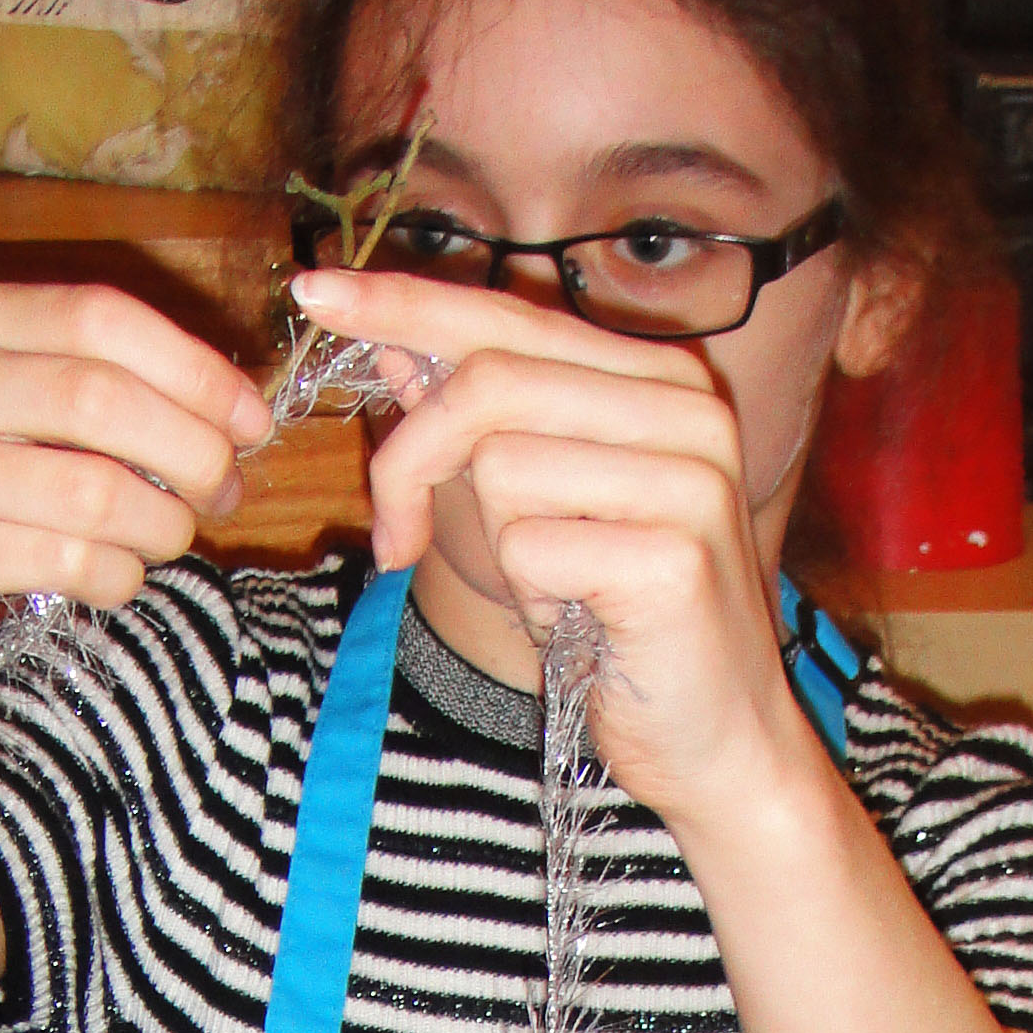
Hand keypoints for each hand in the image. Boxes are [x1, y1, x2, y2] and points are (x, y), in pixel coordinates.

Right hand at [0, 285, 274, 697]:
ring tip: (170, 539)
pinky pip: (65, 562)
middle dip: (194, 450)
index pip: (103, 319)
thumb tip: (220, 407)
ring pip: (96, 491)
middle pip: (108, 400)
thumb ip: (73, 384)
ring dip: (162, 524)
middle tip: (224, 490)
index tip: (250, 418)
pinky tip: (117, 579)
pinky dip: (117, 576)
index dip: (195, 369)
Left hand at [293, 265, 807, 830]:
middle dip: (411, 464)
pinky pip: (531, 549)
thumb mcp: (538, 508)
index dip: (405, 302)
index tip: (314, 291)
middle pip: (489, 384)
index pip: (510, 319)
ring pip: (502, 467)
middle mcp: (686, 410)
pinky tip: (582, 628)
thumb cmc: (621, 627)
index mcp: (659, 381)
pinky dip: (532, 600)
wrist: (717, 742)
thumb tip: (388, 340)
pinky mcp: (673, 556)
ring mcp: (689, 478)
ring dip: (498, 550)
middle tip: (396, 541)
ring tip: (557, 593)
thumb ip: (479, 423)